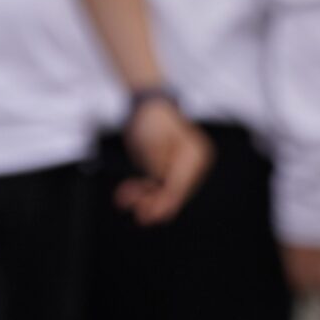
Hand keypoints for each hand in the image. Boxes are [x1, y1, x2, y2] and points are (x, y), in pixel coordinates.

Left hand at [116, 101, 212, 225]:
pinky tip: (127, 193)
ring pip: (163, 193)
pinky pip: (157, 186)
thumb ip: (160, 170)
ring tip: (124, 197)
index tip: (147, 214)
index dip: (163, 204)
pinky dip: (142, 190)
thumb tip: (165, 194)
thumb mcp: (154, 146)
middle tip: (135, 211)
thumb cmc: (152, 118)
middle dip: (151, 202)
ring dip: (144, 197)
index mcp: (195, 156)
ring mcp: (181, 168)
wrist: (145, 105)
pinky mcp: (168, 170)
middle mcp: (193, 164)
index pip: (180, 188)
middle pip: (173, 194)